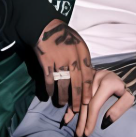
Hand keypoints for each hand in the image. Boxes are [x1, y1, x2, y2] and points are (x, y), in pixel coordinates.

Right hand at [33, 19, 94, 133]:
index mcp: (83, 53)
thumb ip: (83, 60)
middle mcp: (72, 57)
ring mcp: (59, 60)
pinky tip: (50, 94)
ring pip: (63, 84)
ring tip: (62, 104)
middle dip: (77, 98)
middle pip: (77, 83)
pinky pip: (49, 79)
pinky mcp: (46, 61)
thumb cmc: (64, 36)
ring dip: (63, 96)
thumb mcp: (79, 45)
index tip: (89, 102)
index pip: (88, 76)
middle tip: (77, 109)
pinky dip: (49, 89)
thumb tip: (88, 78)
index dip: (88, 91)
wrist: (46, 27)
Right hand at [70, 69, 134, 136]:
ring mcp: (90, 76)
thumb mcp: (131, 98)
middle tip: (78, 135)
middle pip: (85, 102)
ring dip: (73, 112)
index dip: (90, 120)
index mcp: (107, 83)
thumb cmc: (132, 87)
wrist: (132, 71)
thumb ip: (119, 109)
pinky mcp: (87, 76)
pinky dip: (72, 102)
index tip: (88, 133)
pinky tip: (68, 113)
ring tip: (68, 125)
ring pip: (79, 97)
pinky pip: (77, 91)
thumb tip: (105, 121)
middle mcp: (96, 78)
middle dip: (81, 120)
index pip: (95, 104)